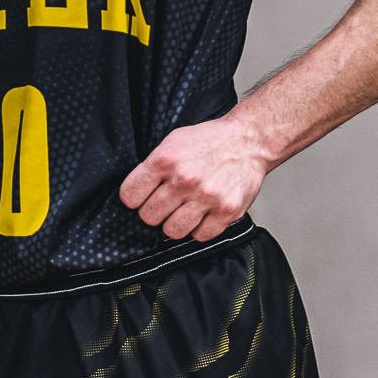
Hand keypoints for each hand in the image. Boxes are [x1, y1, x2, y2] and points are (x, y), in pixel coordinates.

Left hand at [120, 114, 270, 240]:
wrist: (248, 141)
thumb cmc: (209, 141)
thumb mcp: (171, 142)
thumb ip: (152, 167)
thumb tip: (135, 192)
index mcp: (165, 160)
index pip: (130, 196)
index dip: (134, 198)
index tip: (142, 197)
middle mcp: (184, 179)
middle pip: (149, 217)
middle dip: (154, 211)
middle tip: (166, 203)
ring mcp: (206, 197)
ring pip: (172, 231)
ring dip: (175, 223)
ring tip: (183, 210)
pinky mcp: (227, 211)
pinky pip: (200, 236)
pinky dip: (199, 229)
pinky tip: (202, 214)